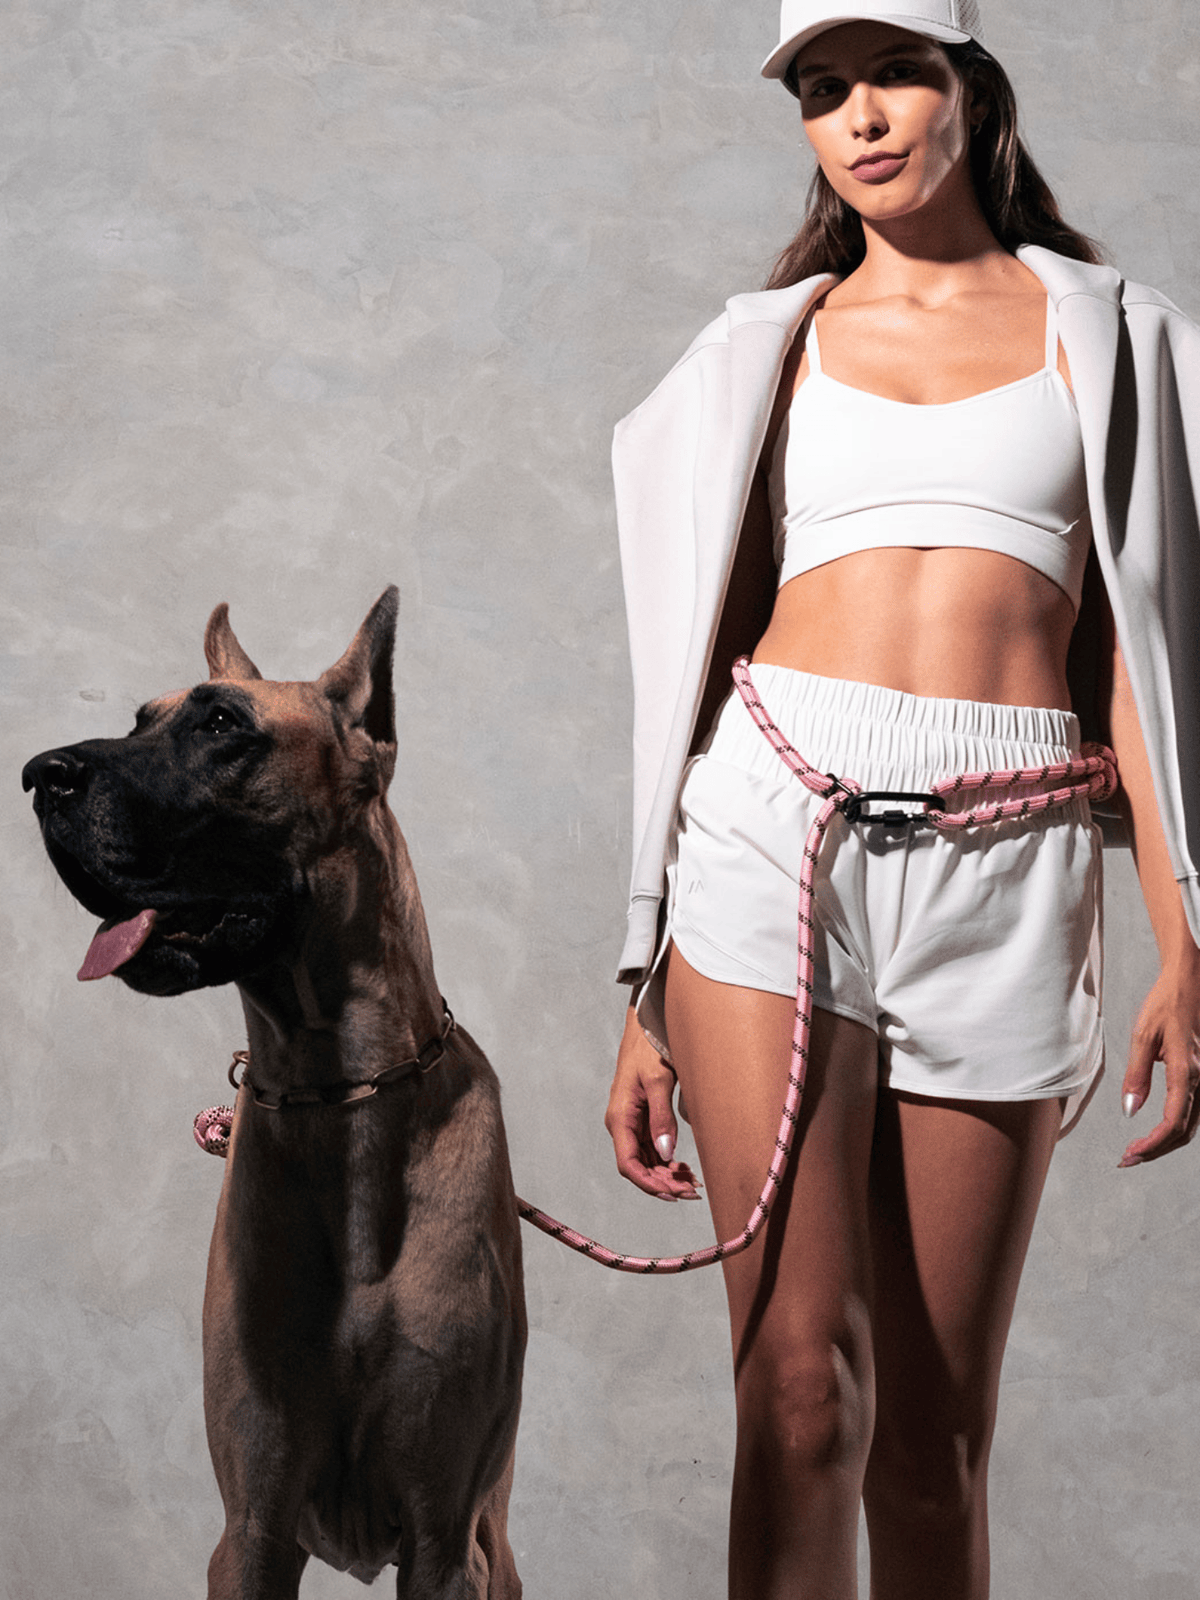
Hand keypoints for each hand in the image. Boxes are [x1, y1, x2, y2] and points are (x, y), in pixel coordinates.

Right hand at [604, 1004, 699, 1199]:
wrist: (647, 1025)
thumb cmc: (649, 1047)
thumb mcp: (658, 1080)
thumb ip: (661, 1117)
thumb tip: (666, 1153)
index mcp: (620, 1117)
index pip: (628, 1164)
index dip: (649, 1184)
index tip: (673, 1193)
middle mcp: (622, 1123)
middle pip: (638, 1167)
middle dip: (663, 1184)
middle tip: (692, 1190)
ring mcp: (632, 1122)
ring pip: (646, 1161)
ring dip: (667, 1175)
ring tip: (692, 1183)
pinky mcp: (643, 1118)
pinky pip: (652, 1148)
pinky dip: (667, 1162)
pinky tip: (684, 1168)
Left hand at [1118, 961, 1199, 1164]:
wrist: (1190, 982)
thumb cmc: (1165, 1004)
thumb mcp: (1142, 1035)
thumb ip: (1136, 1075)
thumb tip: (1130, 1110)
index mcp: (1187, 1070)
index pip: (1173, 1122)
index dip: (1152, 1144)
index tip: (1130, 1155)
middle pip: (1184, 1130)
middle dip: (1156, 1149)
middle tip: (1127, 1159)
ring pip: (1191, 1123)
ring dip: (1165, 1141)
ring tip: (1137, 1150)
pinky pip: (1193, 1110)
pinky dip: (1175, 1126)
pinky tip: (1156, 1132)